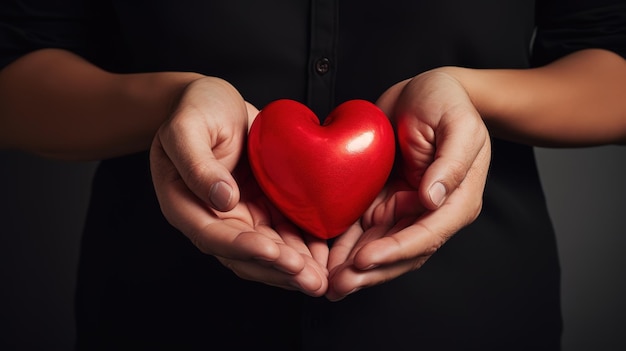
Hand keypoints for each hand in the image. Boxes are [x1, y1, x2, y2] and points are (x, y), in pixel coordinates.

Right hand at [150, 77, 327, 295]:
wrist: (214, 100)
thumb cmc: (196, 108)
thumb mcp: (187, 128)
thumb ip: (197, 164)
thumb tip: (222, 200)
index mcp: (185, 205)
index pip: (215, 237)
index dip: (245, 249)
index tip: (276, 254)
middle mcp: (213, 218)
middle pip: (245, 255)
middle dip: (279, 271)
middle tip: (311, 280)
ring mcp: (239, 215)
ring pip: (267, 251)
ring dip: (294, 268)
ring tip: (322, 279)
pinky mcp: (261, 206)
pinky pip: (282, 232)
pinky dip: (302, 246)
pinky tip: (324, 255)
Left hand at [326, 70, 490, 300]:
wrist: (423, 91)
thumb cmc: (447, 102)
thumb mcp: (458, 126)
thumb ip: (450, 164)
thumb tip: (433, 200)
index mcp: (455, 200)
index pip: (426, 235)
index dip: (394, 251)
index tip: (363, 259)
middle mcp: (430, 212)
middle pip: (401, 253)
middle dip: (369, 273)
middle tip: (337, 287)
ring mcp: (404, 209)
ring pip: (379, 248)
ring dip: (355, 269)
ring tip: (327, 284)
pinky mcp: (383, 200)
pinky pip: (363, 229)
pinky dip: (345, 245)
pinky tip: (324, 258)